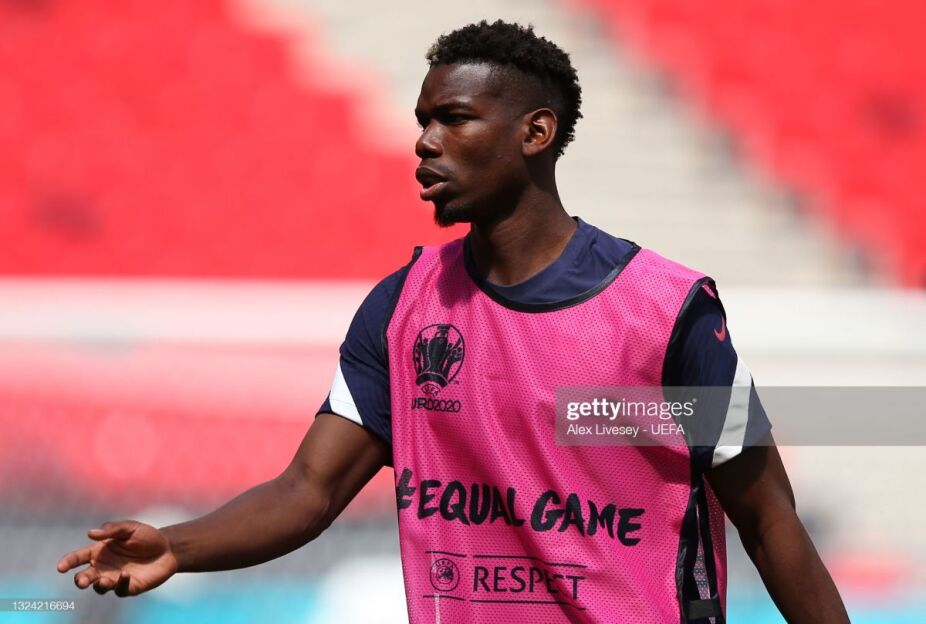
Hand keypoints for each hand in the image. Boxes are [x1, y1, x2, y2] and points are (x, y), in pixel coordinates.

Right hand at [57, 520, 178, 596]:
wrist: (168, 549)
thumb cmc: (147, 536)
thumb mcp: (131, 528)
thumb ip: (112, 529)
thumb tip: (90, 533)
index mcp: (99, 550)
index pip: (78, 557)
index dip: (67, 562)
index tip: (60, 567)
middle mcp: (103, 567)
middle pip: (85, 577)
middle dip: (81, 580)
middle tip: (82, 581)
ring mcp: (114, 578)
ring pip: (99, 587)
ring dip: (99, 585)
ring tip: (105, 580)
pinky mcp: (128, 587)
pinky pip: (119, 590)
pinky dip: (120, 584)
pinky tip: (125, 576)